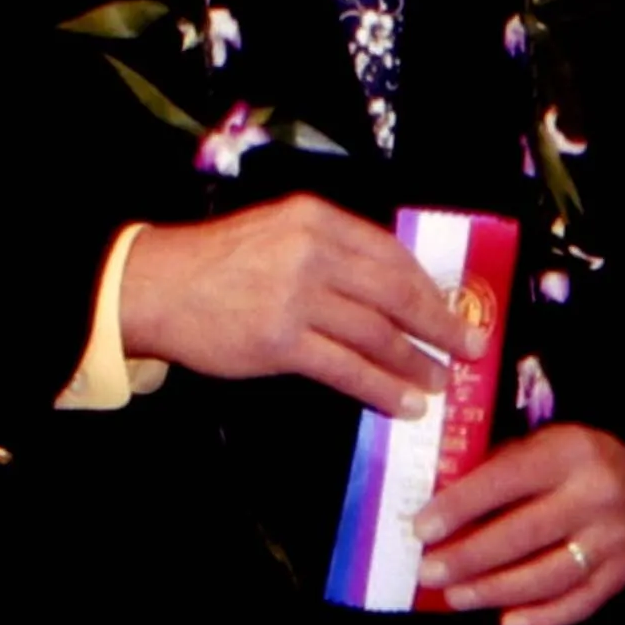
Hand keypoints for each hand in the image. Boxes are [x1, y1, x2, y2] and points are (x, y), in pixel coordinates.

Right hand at [122, 198, 460, 408]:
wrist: (155, 285)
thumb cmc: (217, 264)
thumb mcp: (277, 233)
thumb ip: (328, 252)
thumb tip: (391, 289)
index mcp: (317, 220)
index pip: (390, 254)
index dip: (429, 287)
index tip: (453, 309)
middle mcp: (312, 252)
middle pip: (396, 293)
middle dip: (439, 325)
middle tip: (469, 349)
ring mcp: (296, 297)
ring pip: (377, 334)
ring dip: (416, 363)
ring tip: (440, 383)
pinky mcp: (281, 340)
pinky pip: (348, 369)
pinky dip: (384, 388)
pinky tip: (405, 404)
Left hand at [422, 421, 624, 624]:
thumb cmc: (563, 464)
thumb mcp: (533, 447)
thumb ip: (490, 472)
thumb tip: (436, 516)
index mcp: (569, 452)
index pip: (506, 480)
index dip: (461, 506)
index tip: (422, 530)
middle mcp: (597, 495)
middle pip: (525, 534)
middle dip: (470, 558)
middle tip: (429, 573)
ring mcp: (613, 538)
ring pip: (550, 575)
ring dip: (497, 591)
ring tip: (456, 597)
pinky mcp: (621, 573)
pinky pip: (579, 604)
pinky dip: (542, 619)